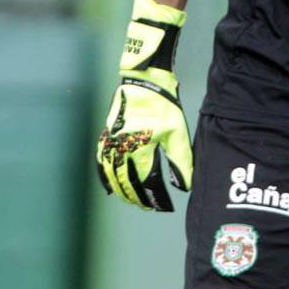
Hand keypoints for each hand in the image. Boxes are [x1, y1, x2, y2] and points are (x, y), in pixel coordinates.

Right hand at [95, 0, 192, 211]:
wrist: (144, 81)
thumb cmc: (163, 104)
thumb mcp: (177, 132)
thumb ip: (180, 160)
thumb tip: (185, 184)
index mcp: (140, 147)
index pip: (146, 182)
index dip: (155, 197)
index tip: (163, 207)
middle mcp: (122, 148)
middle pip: (127, 183)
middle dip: (138, 198)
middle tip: (149, 207)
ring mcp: (111, 142)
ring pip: (112, 176)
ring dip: (122, 191)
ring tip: (132, 201)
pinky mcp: (107, 136)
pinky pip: (102, 163)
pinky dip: (105, 177)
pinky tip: (110, 188)